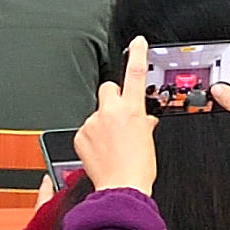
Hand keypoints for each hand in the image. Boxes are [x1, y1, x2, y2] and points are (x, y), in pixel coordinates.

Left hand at [73, 39, 159, 196]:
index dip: (138, 55)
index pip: (135, 75)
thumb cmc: (138, 169)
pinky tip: (101, 151)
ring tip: (111, 145)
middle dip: (112, 98)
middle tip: (118, 116)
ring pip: (96, 113)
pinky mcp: (80, 135)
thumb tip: (144, 120)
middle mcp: (110, 112)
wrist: (122, 188)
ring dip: (102, 123)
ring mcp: (93, 123)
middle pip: (108, 89)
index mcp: (132, 110)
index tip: (137, 42)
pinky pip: (86, 130)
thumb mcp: (149, 141)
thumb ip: (144, 124)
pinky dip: (92, 138)